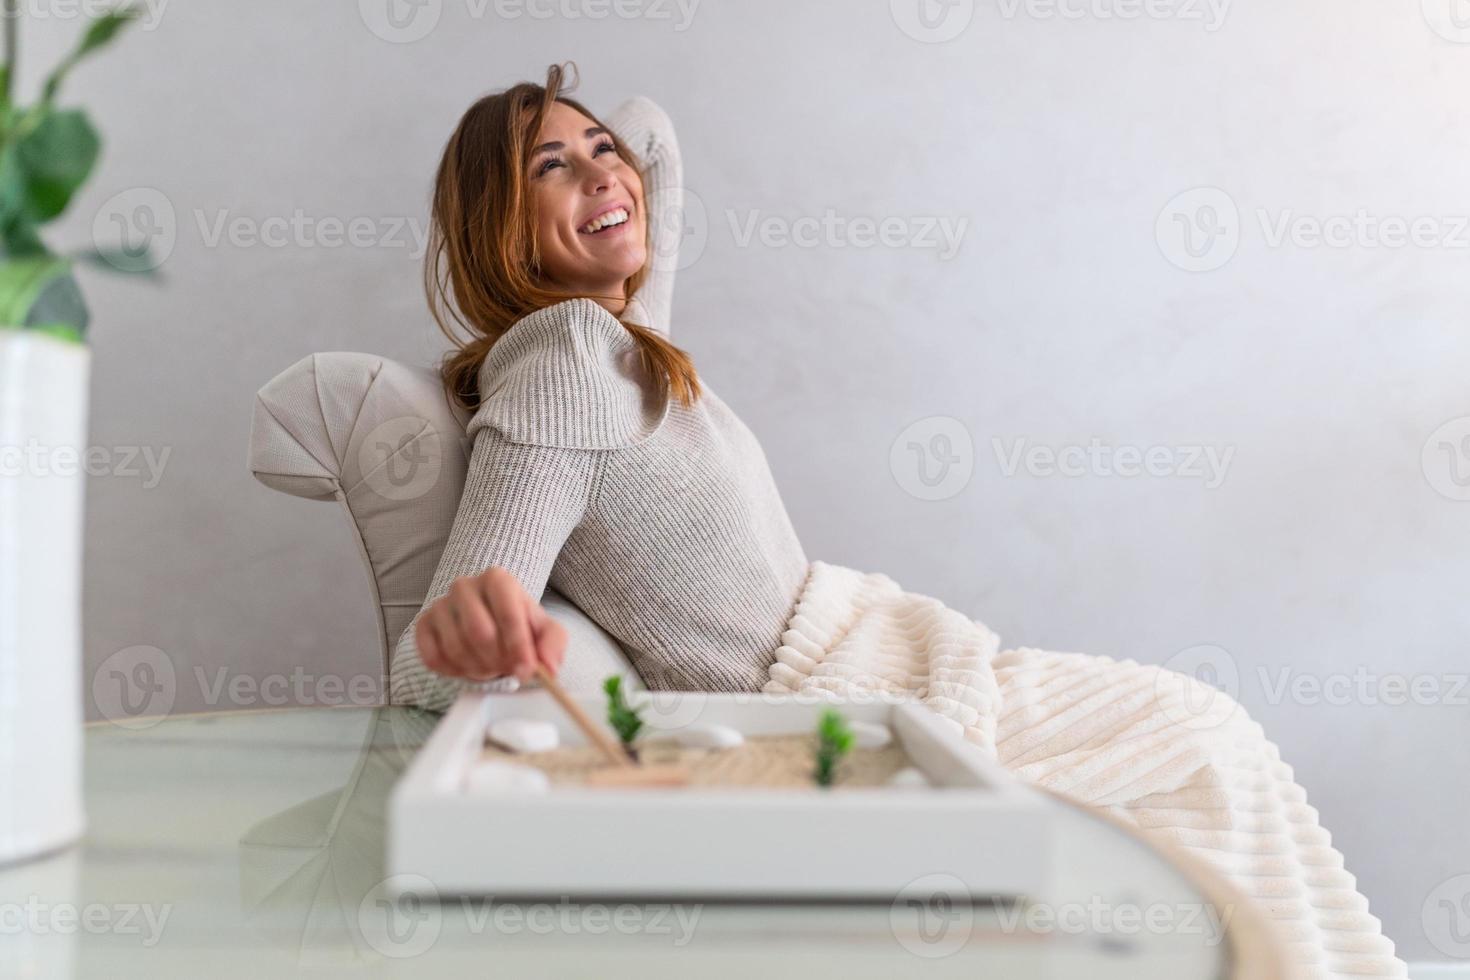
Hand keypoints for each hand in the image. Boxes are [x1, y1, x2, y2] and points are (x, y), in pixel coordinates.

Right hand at [415, 568, 566, 682]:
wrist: (492, 624)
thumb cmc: (520, 626)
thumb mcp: (546, 632)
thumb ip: (553, 645)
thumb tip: (548, 668)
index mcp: (497, 580)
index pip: (507, 614)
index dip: (518, 647)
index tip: (526, 670)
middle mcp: (464, 586)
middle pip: (479, 633)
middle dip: (497, 660)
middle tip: (507, 670)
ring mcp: (440, 604)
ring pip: (455, 647)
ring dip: (477, 668)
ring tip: (490, 667)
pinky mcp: (423, 624)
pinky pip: (432, 657)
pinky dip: (453, 672)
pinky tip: (467, 668)